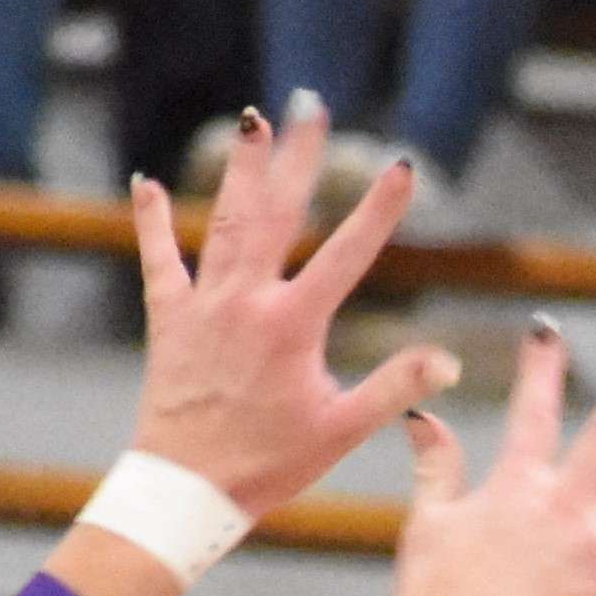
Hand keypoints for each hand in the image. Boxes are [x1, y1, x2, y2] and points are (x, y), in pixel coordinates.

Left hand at [124, 99, 458, 519]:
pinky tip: (147, 182)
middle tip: (312, 104)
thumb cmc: (268, 467)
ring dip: (241, 169)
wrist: (186, 492)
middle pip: (278, 214)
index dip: (379, 210)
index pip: (348, 254)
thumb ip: (394, 389)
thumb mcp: (340, 432)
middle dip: (299, 157)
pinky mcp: (169, 320)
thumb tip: (448, 361)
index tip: (404, 166)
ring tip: (254, 120)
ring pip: (225, 222)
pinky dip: (153, 221)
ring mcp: (204, 306)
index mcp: (293, 326)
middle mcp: (246, 301)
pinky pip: (158, 261)